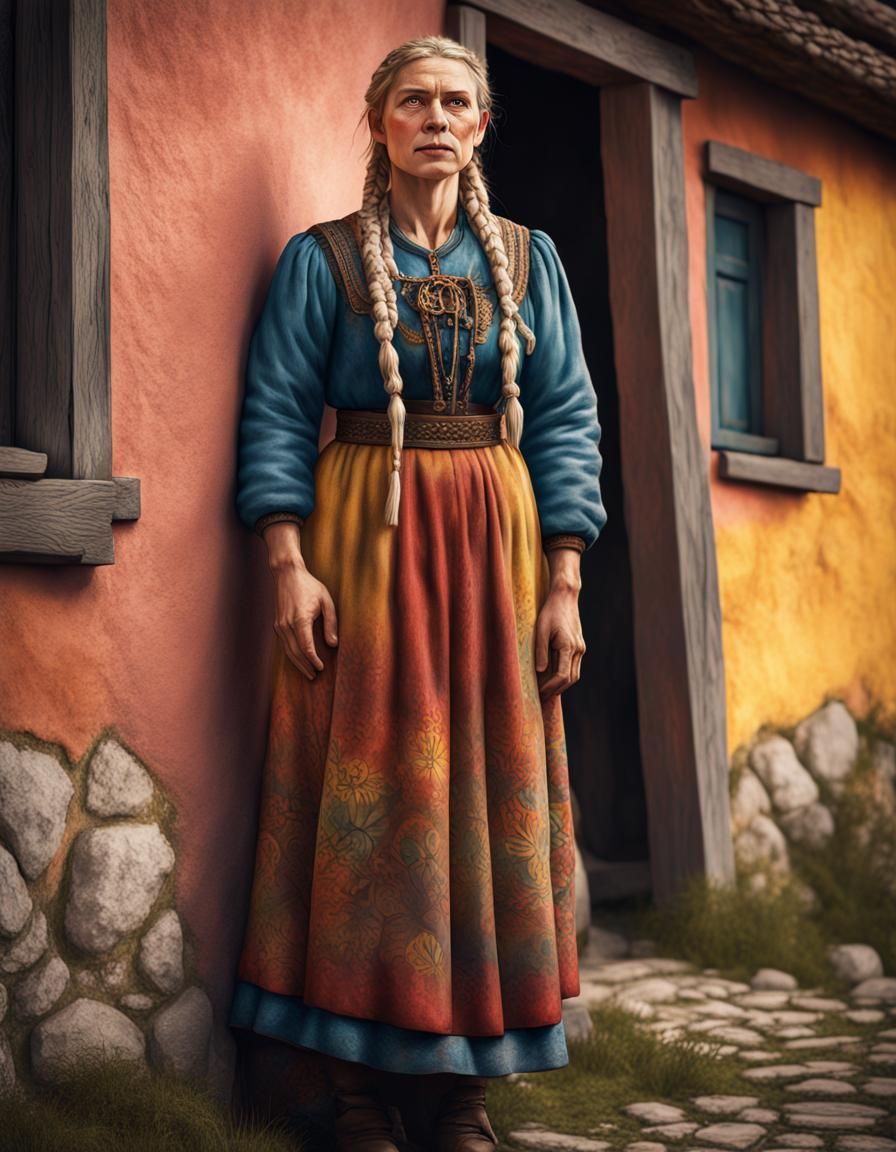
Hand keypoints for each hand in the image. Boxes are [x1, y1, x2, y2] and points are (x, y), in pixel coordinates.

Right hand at [272, 562, 337, 679]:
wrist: (287, 574)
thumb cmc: (309, 586)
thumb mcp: (326, 601)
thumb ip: (331, 623)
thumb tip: (332, 644)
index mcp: (300, 619)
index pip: (306, 647)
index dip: (313, 660)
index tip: (321, 667)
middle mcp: (287, 624)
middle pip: (295, 652)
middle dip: (305, 666)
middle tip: (314, 676)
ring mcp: (280, 625)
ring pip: (287, 650)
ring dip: (297, 663)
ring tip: (307, 672)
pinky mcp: (277, 624)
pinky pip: (284, 644)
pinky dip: (291, 654)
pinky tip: (298, 659)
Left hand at [535, 551, 584, 696]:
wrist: (565, 597)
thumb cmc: (550, 612)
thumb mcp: (540, 630)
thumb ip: (541, 651)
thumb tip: (540, 672)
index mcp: (569, 647)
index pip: (562, 676)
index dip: (551, 687)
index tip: (539, 692)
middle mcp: (578, 649)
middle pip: (571, 679)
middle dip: (556, 689)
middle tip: (542, 696)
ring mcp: (580, 648)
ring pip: (574, 674)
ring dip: (562, 684)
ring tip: (546, 689)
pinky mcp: (579, 645)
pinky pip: (574, 666)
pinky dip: (565, 675)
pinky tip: (553, 677)